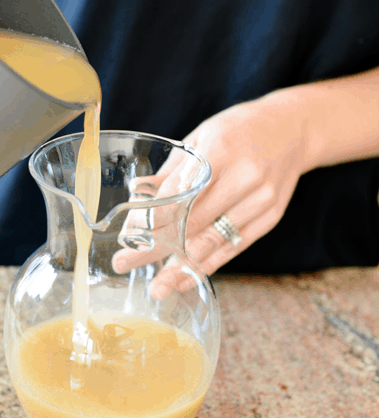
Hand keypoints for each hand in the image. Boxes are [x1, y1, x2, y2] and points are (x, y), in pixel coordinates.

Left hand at [114, 93, 308, 296]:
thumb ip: (172, 170)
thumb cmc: (239, 130)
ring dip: (181, 266)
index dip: (152, 217)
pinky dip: (208, 265)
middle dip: (156, 246)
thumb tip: (138, 195)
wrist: (293, 130)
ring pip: (213, 240)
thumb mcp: (202, 137)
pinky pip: (234, 247)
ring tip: (157, 288)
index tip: (128, 235)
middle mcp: (244, 177)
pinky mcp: (270, 217)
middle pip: (192, 221)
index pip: (180, 193)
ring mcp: (261, 200)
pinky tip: (185, 280)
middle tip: (125, 263)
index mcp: (221, 149)